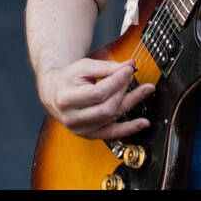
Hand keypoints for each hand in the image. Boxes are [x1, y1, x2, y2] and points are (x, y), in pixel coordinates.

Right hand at [38, 57, 154, 139]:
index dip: (116, 81)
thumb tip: (130, 65)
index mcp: (66, 99)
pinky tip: (143, 122)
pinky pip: (112, 134)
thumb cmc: (68, 78)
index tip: (128, 69)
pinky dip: (129, 128)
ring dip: (131, 103)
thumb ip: (106, 67)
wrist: (54, 92)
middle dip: (123, 91)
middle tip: (132, 76)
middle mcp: (72, 118)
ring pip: (112, 117)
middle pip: (107, 108)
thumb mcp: (83, 67)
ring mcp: (80, 130)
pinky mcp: (89, 135)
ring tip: (146, 90)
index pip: (98, 93)